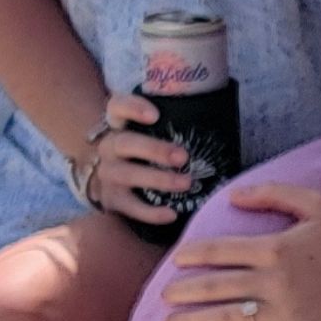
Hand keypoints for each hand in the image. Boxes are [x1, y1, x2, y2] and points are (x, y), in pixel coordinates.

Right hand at [85, 93, 197, 225]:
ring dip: (158, 180)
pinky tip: (171, 214)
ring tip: (186, 183)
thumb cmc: (140, 144)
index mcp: (118, 123)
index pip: (117, 106)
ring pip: (127, 175)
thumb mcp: (147, 127)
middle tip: (183, 157)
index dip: (133, 108)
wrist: (104, 171)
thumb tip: (216, 114)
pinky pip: (129, 207)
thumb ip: (170, 118)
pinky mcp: (111, 199)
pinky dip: (150, 212)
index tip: (155, 115)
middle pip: (125, 143)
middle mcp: (108, 146)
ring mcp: (107, 173)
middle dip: (155, 150)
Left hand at [160, 183, 320, 320]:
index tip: (176, 261)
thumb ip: (274, 194)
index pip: (219, 251)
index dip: (192, 256)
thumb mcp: (317, 202)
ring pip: (228, 319)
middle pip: (215, 287)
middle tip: (163, 296)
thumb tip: (233, 197)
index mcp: (276, 247)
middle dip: (182, 291)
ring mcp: (285, 311)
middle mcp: (275, 280)